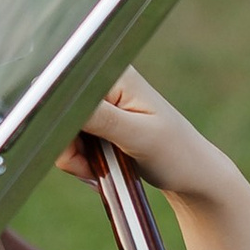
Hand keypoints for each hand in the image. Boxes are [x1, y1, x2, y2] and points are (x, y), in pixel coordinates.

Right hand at [54, 67, 232, 209]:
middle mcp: (104, 82)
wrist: (192, 175)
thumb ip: (99, 117)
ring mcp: (100, 102)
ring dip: (76, 158)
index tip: (84, 148)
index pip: (65, 91)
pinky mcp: (98, 120)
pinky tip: (102, 167)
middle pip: (57, 113)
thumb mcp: (137, 136)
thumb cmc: (175, 153)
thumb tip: (58, 100)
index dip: (63, 122)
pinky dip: (81, 161)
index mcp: (115, 74)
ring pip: (60, 132)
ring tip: (106, 167)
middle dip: (70, 146)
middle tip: (97, 165)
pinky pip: (70, 142)